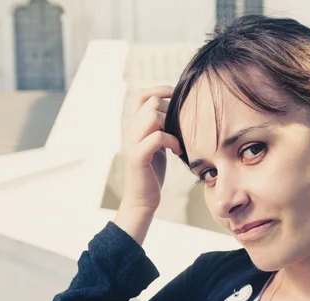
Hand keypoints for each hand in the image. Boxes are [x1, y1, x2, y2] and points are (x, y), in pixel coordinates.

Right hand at [119, 86, 181, 217]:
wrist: (141, 201)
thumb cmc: (152, 173)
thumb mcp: (157, 146)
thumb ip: (160, 128)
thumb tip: (177, 113)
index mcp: (134, 127)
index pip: (141, 95)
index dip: (159, 89)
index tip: (176, 99)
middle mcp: (130, 131)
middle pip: (150, 102)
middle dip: (170, 111)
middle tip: (179, 129)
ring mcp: (132, 143)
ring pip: (152, 116)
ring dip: (170, 124)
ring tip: (178, 140)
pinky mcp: (137, 157)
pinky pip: (157, 137)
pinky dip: (172, 141)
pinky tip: (177, 151)